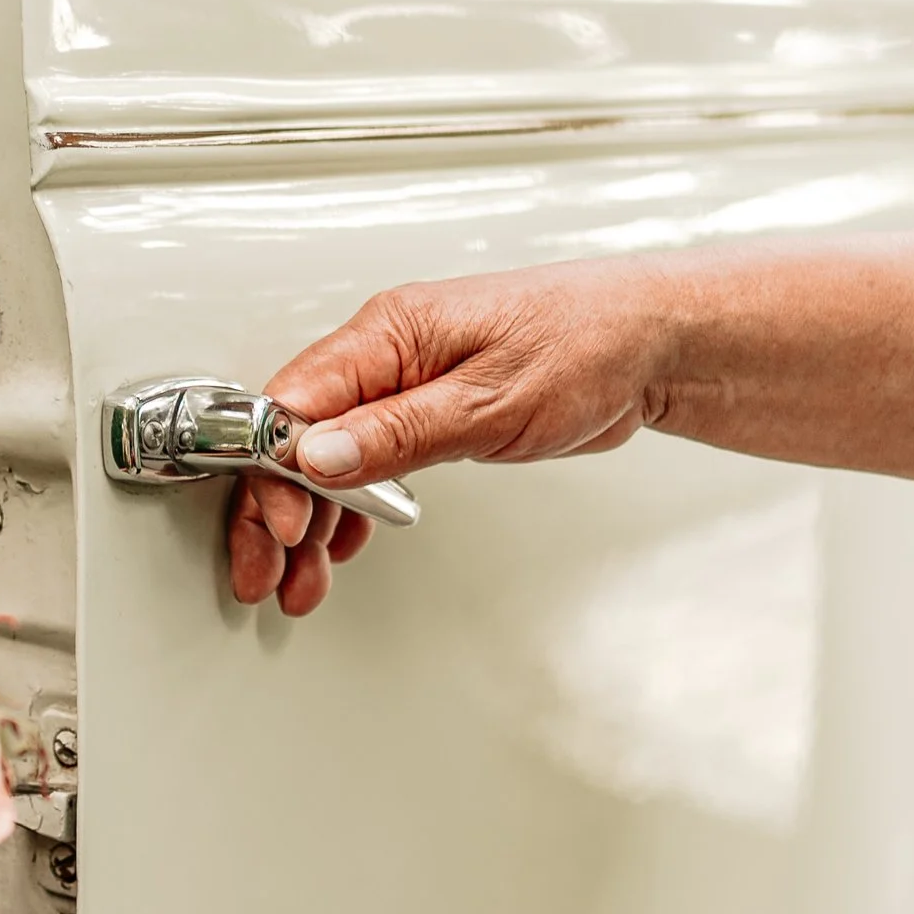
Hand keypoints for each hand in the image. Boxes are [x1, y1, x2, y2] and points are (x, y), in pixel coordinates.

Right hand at [228, 260, 672, 612]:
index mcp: (387, 333)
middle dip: (272, 509)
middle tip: (268, 573)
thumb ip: (396, 433)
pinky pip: (359, 458)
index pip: (291, 402)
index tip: (283, 526)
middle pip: (292, 436)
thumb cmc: (585, 344)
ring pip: (321, 456)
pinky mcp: (420, 410)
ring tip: (301, 580)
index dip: (274, 471)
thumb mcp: (488, 401)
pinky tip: (339, 544)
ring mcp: (399, 383)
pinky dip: (344, 506)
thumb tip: (317, 455)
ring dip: (307, 519)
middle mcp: (383, 354)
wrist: (646, 342)